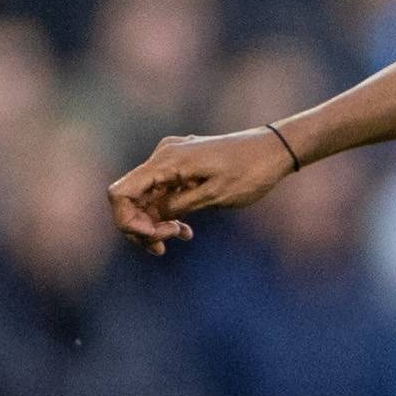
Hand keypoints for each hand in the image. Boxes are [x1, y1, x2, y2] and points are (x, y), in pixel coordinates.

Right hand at [107, 126, 297, 254]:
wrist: (275, 149)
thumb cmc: (250, 171)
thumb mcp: (214, 196)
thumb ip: (176, 206)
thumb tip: (147, 218)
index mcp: (167, 161)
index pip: (120, 193)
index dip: (127, 221)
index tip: (156, 236)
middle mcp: (163, 156)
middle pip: (131, 197)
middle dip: (143, 226)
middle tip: (166, 245)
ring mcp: (172, 160)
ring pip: (146, 197)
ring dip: (156, 222)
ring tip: (180, 236)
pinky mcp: (182, 165)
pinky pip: (163, 191)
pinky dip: (168, 211)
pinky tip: (185, 231)